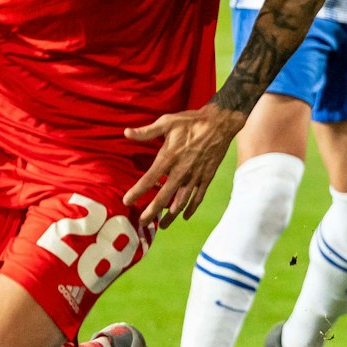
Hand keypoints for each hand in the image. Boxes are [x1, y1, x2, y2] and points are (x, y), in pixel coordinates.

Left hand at [122, 103, 248, 224]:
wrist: (220, 123)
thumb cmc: (191, 121)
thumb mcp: (167, 122)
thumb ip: (146, 131)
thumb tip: (126, 133)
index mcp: (169, 157)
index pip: (149, 179)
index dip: (137, 192)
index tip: (126, 201)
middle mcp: (181, 171)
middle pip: (164, 197)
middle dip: (152, 212)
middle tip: (142, 222)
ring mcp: (195, 176)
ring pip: (181, 201)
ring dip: (171, 215)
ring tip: (162, 226)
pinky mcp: (206, 177)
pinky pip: (198, 197)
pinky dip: (191, 208)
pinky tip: (185, 216)